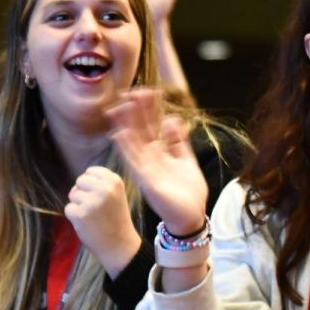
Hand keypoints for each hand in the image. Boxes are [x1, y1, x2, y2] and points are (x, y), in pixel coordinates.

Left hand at [65, 166, 142, 277]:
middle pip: (79, 181)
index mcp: (114, 181)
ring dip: (78, 206)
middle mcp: (104, 189)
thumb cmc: (115, 219)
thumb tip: (76, 186)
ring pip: (72, 195)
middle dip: (83, 193)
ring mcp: (91, 202)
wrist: (119, 245)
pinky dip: (74, 217)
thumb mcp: (115, 195)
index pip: (90, 171)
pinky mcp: (80, 214)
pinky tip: (86, 224)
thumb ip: (100, 184)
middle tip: (95, 208)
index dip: (90, 184)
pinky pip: (68, 209)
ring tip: (92, 217)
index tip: (98, 196)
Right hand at [106, 89, 206, 234]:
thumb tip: (173, 119)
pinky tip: (119, 133)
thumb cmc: (188, 193)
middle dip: (136, 111)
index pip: (151, 126)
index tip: (148, 91)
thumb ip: (179, 141)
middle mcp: (149, 158)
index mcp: (159, 153)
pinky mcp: (145, 180)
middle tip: (132, 91)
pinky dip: (126, 148)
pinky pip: (133, 161)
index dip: (149, 109)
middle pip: (140, 130)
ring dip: (126, 124)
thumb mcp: (185, 161)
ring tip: (121, 106)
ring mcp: (145, 168)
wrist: (190, 217)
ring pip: (133, 142)